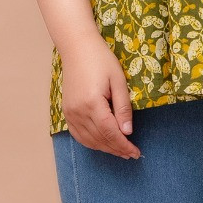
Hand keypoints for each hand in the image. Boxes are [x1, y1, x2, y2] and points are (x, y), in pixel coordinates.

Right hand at [60, 35, 141, 157]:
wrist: (77, 48)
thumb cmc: (101, 60)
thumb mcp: (118, 81)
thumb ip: (123, 108)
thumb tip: (127, 132)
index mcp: (92, 104)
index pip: (110, 133)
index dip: (124, 145)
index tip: (136, 152)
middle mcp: (78, 112)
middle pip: (100, 139)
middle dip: (117, 149)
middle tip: (131, 154)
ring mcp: (70, 113)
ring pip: (88, 140)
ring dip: (105, 148)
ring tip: (120, 151)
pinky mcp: (66, 111)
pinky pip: (78, 134)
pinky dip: (90, 142)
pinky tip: (102, 144)